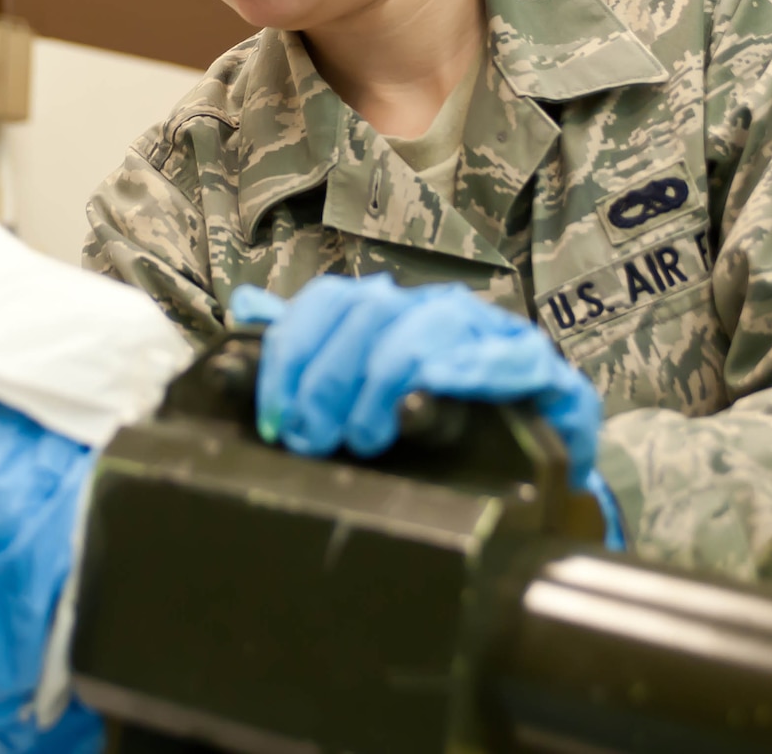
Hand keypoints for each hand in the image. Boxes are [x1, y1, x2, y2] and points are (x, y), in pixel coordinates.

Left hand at [231, 274, 624, 548]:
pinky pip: (509, 357)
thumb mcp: (352, 404)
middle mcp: (430, 308)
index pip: (324, 303)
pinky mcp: (537, 368)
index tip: (272, 419)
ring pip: (427, 329)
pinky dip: (470, 371)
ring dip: (385, 383)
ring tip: (368, 437)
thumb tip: (234, 328)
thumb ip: (300, 365)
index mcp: (383, 310)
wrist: (522, 468)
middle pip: (369, 314)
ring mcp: (486, 333)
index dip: (289, 356)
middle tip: (313, 442)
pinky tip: (436, 393)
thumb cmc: (422, 432)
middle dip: (328, 380)